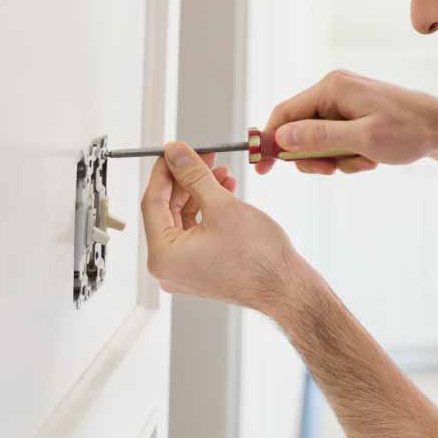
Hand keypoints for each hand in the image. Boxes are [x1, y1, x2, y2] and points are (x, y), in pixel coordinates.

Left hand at [142, 141, 304, 313]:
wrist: (285, 287)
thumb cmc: (258, 258)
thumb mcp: (222, 206)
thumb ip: (194, 176)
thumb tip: (176, 154)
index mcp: (162, 256)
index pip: (152, 202)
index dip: (164, 171)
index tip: (174, 151)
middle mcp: (168, 267)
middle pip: (167, 211)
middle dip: (186, 180)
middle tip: (201, 156)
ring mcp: (185, 269)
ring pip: (184, 220)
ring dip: (200, 193)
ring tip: (220, 172)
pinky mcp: (201, 268)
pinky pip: (196, 232)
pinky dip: (208, 211)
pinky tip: (224, 191)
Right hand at [259, 70, 437, 175]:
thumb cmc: (409, 131)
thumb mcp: (363, 139)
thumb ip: (320, 138)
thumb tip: (280, 138)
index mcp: (332, 88)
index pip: (285, 113)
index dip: (269, 141)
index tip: (262, 169)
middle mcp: (334, 89)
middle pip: (299, 129)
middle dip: (315, 156)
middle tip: (334, 170)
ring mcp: (344, 101)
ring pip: (318, 140)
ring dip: (336, 159)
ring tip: (364, 161)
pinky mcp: (353, 113)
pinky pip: (334, 140)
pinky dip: (348, 155)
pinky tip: (370, 157)